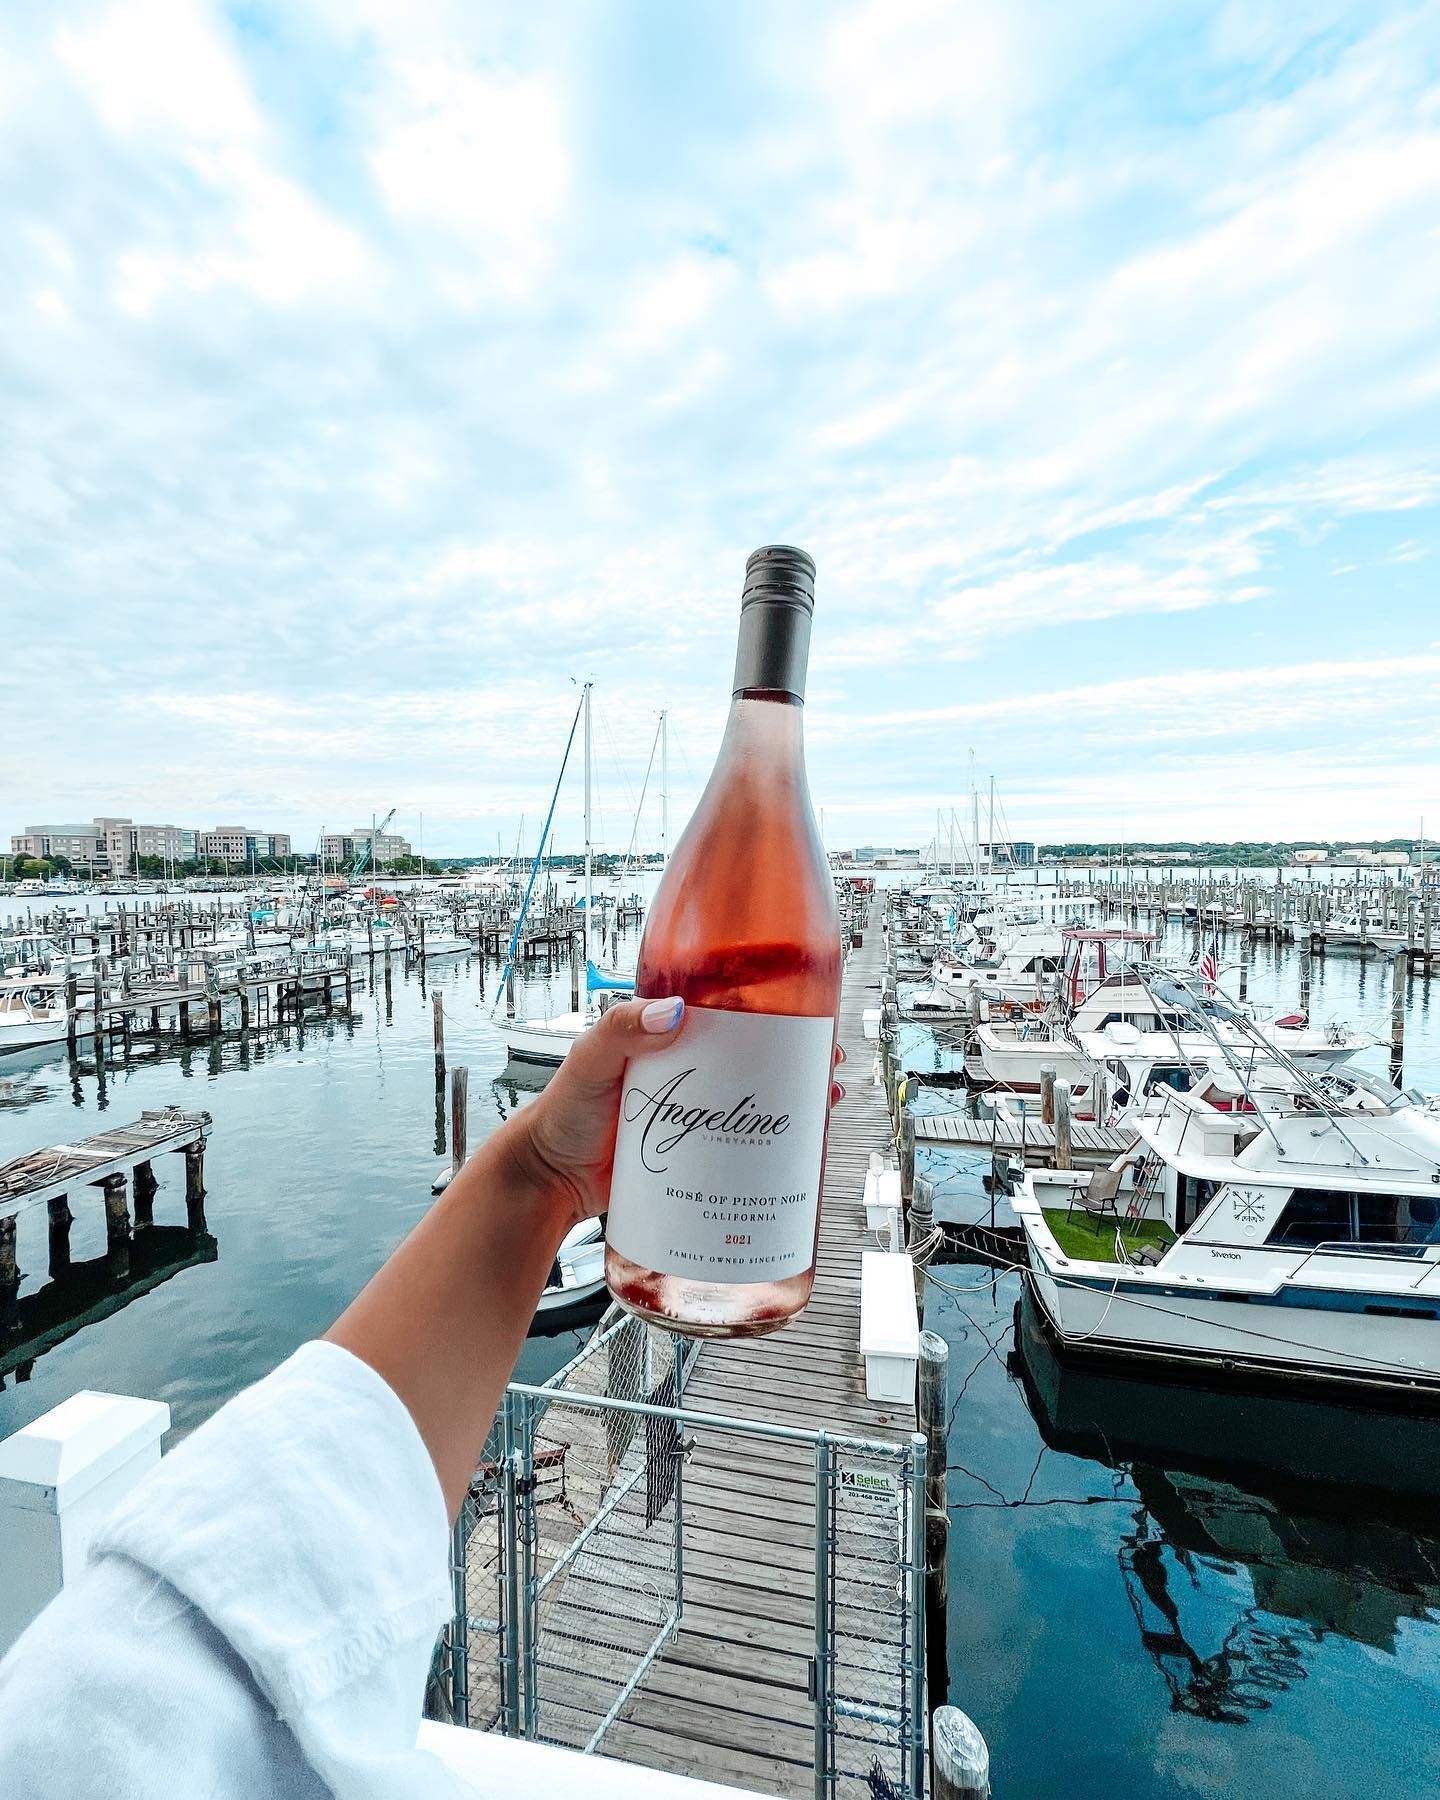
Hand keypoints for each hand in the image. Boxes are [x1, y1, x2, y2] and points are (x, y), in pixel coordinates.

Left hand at [510, 998, 846, 1229]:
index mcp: (666, 1036)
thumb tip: (672, 1011)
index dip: (770, 1009)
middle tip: (827, 1063)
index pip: (727, 1011)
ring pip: (754, 1101)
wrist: (549, 1181)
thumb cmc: (563, 1113)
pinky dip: (772, 1146)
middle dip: (796, 1058)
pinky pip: (741, 1146)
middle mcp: (687, 1071)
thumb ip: (621, 1030)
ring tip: (824, 1104)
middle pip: (754, 1057)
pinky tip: (795, 1151)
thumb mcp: (590, 1061)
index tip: (805, 1011)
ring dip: (793, 1101)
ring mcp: (695, 1114)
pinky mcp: (696, 1154)